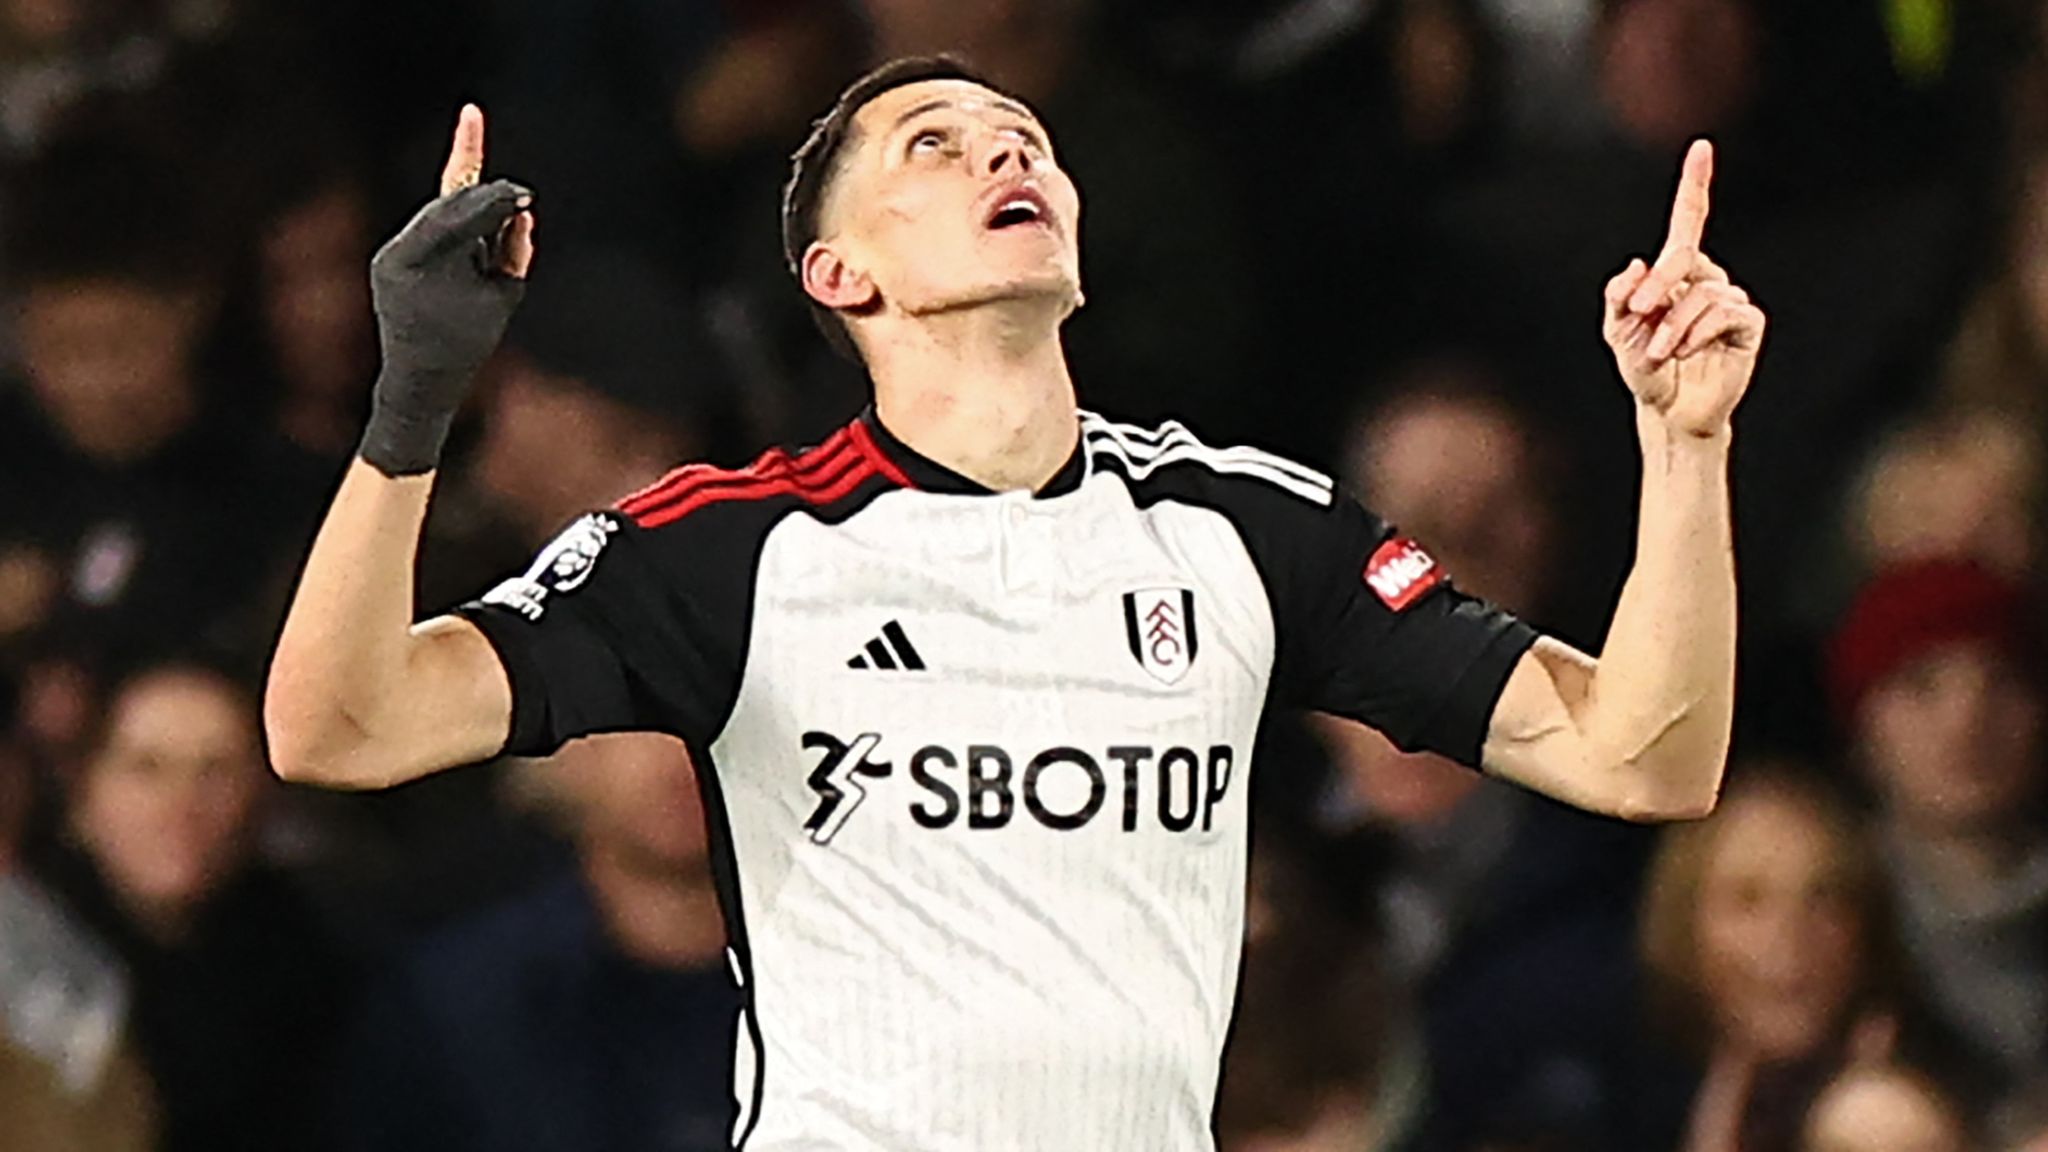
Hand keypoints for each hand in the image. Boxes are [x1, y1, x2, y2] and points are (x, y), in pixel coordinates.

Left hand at [359, 105, 537, 475]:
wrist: (418, 384)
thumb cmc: (466, 345)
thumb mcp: (502, 296)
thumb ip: (513, 251)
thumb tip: (519, 213)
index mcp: (421, 262)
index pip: (463, 213)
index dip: (496, 196)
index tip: (525, 191)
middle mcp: (397, 253)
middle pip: (446, 203)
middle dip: (471, 177)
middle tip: (470, 117)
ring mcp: (388, 257)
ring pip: (436, 214)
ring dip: (463, 200)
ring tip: (474, 157)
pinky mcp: (389, 264)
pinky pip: (427, 233)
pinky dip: (453, 225)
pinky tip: (469, 214)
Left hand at [1602, 141, 1765, 440]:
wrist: (1668, 410)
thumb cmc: (1644, 367)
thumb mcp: (1617, 331)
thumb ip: (1618, 298)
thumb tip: (1638, 266)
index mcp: (1677, 272)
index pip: (1688, 220)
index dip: (1694, 184)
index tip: (1701, 147)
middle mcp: (1707, 277)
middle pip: (1683, 256)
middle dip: (1656, 285)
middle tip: (1639, 313)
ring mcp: (1730, 298)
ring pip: (1700, 292)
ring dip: (1672, 325)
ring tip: (1661, 351)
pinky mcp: (1748, 324)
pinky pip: (1722, 314)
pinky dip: (1695, 333)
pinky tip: (1685, 351)